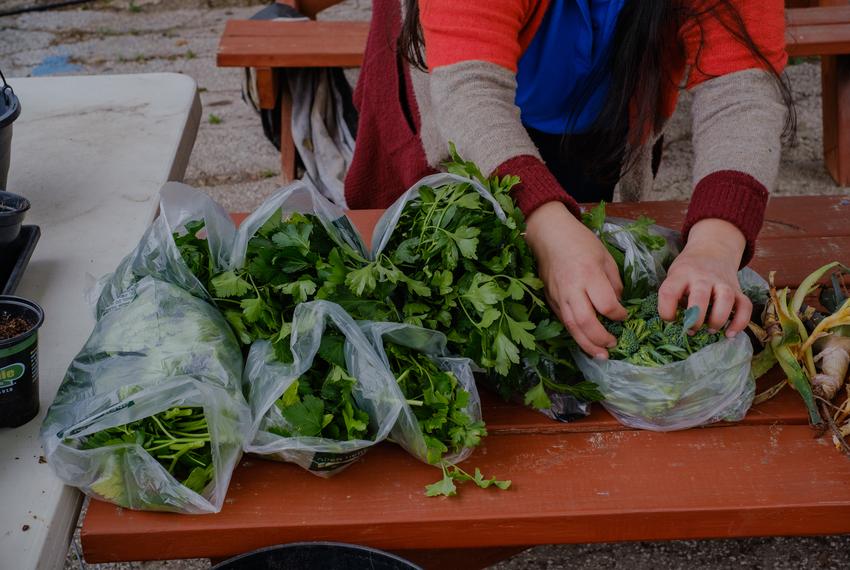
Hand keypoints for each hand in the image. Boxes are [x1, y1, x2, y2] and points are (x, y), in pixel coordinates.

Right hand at [525, 202, 627, 358]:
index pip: (606, 304)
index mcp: (589, 274)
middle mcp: (572, 288)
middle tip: (613, 346)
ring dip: (587, 344)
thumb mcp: (605, 257)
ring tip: (600, 355)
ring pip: (572, 326)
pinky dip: (575, 334)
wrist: (549, 235)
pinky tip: (585, 342)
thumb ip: (613, 282)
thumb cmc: (580, 242)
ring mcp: (559, 296)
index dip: (618, 314)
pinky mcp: (550, 299)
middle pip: (585, 321)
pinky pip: (564, 321)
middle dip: (601, 338)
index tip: (624, 316)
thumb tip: (617, 304)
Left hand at [658, 218, 751, 335]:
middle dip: (695, 318)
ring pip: (726, 299)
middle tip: (691, 329)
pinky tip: (729, 334)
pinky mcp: (738, 290)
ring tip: (710, 330)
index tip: (670, 319)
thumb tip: (676, 325)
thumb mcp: (674, 276)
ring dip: (717, 319)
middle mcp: (703, 277)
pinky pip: (745, 306)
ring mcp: (723, 283)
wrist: (712, 250)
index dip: (666, 310)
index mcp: (682, 274)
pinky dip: (740, 322)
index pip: (669, 292)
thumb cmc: (688, 271)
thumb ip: (674, 296)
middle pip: (700, 297)